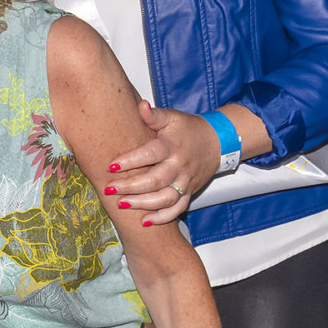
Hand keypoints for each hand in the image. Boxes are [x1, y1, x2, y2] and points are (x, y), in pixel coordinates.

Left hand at [103, 101, 222, 225]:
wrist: (216, 142)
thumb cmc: (187, 129)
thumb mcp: (171, 118)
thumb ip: (153, 115)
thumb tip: (140, 106)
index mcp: (171, 147)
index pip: (150, 155)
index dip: (130, 161)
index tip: (111, 166)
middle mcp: (179, 166)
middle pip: (155, 181)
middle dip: (131, 187)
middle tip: (110, 189)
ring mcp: (185, 182)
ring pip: (165, 198)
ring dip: (143, 204)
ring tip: (122, 204)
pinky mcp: (189, 193)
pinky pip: (178, 209)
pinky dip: (163, 217)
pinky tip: (145, 222)